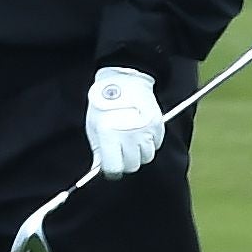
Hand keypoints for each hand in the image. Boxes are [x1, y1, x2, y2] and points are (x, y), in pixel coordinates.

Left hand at [83, 67, 165, 181]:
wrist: (124, 81)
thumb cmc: (105, 105)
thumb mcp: (94, 127)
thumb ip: (98, 150)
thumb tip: (99, 167)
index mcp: (109, 135)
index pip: (114, 168)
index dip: (112, 170)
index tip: (112, 166)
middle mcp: (129, 135)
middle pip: (132, 165)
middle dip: (126, 162)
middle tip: (122, 153)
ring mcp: (145, 130)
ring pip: (147, 157)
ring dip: (139, 153)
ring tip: (132, 140)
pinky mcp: (157, 125)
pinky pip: (156, 144)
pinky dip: (150, 142)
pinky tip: (141, 131)